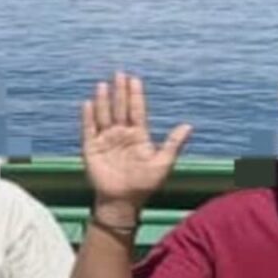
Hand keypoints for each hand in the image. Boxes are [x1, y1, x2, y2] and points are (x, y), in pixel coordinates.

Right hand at [80, 72, 191, 211]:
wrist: (123, 203)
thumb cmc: (144, 185)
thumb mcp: (162, 164)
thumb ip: (173, 144)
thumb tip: (188, 126)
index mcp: (138, 136)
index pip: (137, 111)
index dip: (136, 96)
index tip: (135, 80)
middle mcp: (121, 134)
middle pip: (120, 108)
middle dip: (120, 91)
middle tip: (119, 74)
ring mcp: (106, 140)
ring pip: (104, 115)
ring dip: (104, 100)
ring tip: (103, 85)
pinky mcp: (91, 148)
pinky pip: (89, 129)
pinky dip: (88, 117)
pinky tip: (88, 104)